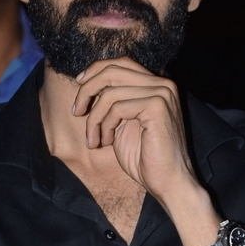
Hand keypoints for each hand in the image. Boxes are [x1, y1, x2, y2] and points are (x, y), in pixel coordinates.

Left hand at [72, 57, 199, 205]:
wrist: (168, 182)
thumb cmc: (145, 158)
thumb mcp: (122, 123)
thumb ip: (113, 102)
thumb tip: (87, 83)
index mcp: (157, 85)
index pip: (121, 63)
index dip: (95, 71)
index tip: (79, 86)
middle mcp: (163, 84)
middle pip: (112, 71)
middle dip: (87, 90)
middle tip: (76, 112)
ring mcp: (162, 93)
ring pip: (110, 93)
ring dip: (94, 118)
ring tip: (93, 140)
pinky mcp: (158, 106)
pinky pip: (117, 107)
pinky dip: (105, 126)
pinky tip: (106, 142)